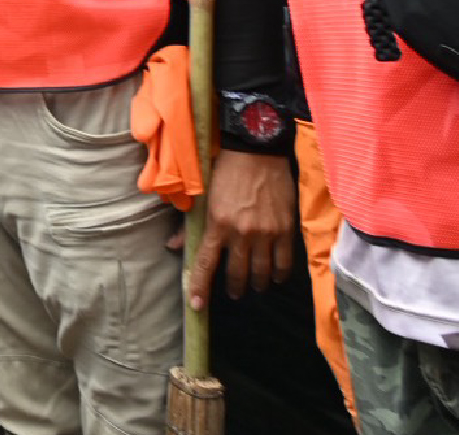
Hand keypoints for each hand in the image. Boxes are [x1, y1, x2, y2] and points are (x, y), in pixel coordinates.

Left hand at [187, 149, 295, 308]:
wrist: (256, 152)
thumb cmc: (224, 171)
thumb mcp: (201, 196)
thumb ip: (187, 224)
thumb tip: (174, 247)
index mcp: (217, 224)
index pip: (206, 264)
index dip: (200, 287)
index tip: (197, 306)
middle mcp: (242, 233)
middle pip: (237, 273)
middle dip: (233, 288)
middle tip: (233, 293)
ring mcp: (266, 233)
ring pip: (261, 272)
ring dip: (256, 283)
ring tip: (254, 286)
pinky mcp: (285, 230)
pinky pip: (284, 262)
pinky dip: (279, 274)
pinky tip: (275, 277)